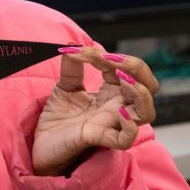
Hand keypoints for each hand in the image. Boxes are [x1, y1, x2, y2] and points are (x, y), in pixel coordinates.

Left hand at [32, 47, 158, 175]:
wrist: (41, 143)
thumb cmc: (58, 118)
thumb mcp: (65, 85)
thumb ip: (72, 64)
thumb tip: (74, 45)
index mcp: (111, 93)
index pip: (129, 70)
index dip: (114, 57)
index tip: (87, 52)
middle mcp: (116, 107)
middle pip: (148, 87)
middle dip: (137, 68)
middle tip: (114, 60)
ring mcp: (111, 124)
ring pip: (147, 113)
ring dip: (140, 93)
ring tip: (123, 80)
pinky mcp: (99, 140)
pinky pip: (126, 139)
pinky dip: (129, 127)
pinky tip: (119, 112)